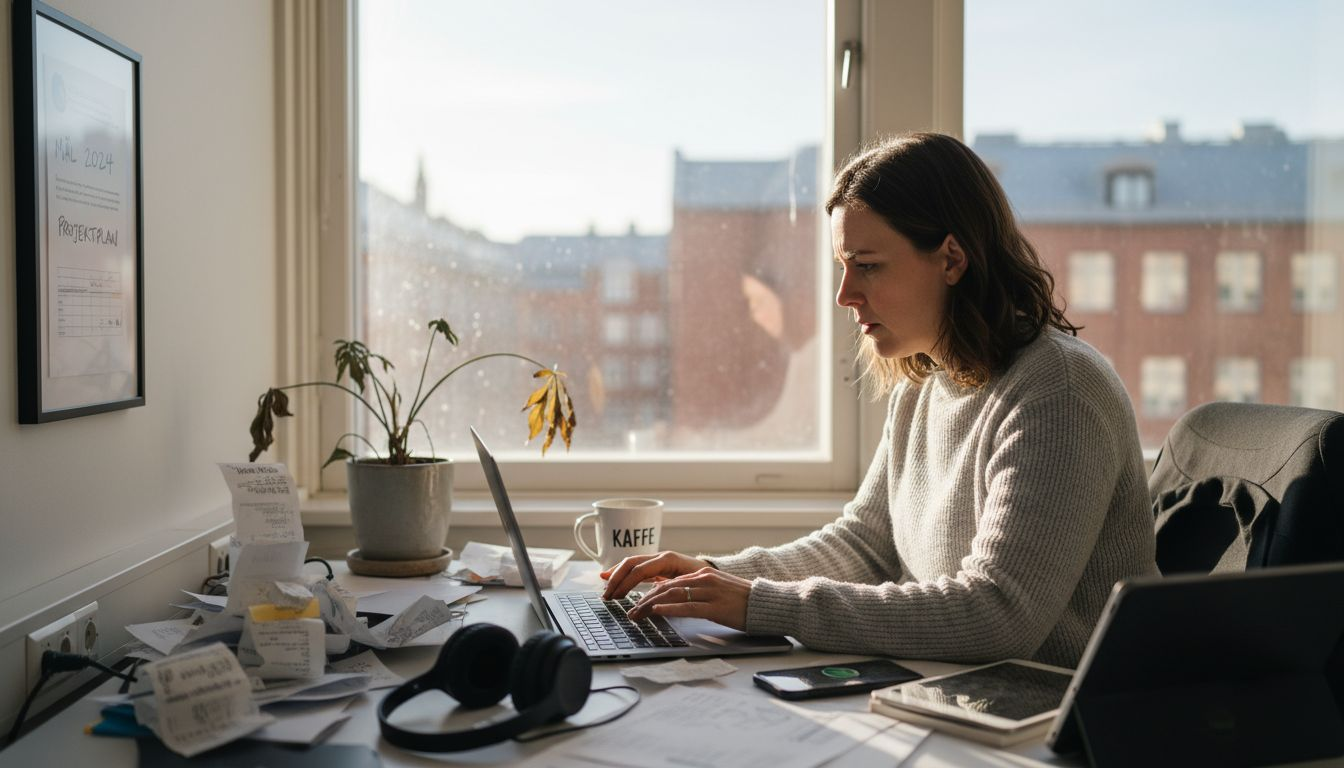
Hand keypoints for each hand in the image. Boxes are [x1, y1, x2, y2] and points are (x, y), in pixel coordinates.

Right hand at [600, 551, 711, 599]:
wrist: (716, 574)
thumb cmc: (707, 580)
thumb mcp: (692, 585)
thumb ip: (674, 589)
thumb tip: (656, 598)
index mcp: (668, 560)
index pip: (639, 569)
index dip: (625, 583)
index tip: (615, 597)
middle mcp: (660, 557)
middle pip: (631, 563)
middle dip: (616, 578)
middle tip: (606, 595)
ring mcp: (658, 561)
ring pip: (631, 564)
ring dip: (616, 575)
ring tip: (606, 589)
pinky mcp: (657, 568)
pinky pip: (636, 569)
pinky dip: (623, 574)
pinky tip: (613, 580)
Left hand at [625, 568, 751, 630]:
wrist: (766, 603)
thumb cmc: (742, 601)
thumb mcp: (717, 590)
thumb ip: (697, 592)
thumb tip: (675, 600)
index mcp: (703, 574)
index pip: (668, 581)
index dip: (647, 592)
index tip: (634, 602)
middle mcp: (703, 579)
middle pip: (665, 587)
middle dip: (643, 600)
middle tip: (629, 611)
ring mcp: (709, 592)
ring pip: (672, 595)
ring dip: (650, 605)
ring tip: (636, 615)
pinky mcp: (715, 606)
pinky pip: (687, 607)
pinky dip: (669, 608)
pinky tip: (656, 612)